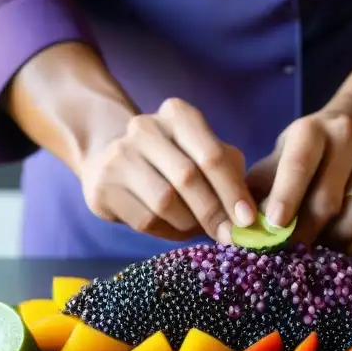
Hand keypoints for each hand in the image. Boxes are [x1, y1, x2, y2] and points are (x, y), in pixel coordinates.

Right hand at [82, 98, 256, 242]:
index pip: (212, 156)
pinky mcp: (103, 187)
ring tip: (197, 227)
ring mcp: (118, 156)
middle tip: (229, 236)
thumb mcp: (205, 154)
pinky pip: (145, 220)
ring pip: (165, 202)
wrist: (112, 159)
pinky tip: (172, 227)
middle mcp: (144, 128)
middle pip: (188, 178)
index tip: (248, 219)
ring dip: (189, 223)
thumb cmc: (175, 161)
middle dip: (213, 212)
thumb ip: (229, 176)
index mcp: (178, 114)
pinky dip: (166, 231)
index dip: (232, 191)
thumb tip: (249, 218)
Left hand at [246, 96, 351, 253]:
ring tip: (317, 246)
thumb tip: (242, 226)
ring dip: (333, 242)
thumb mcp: (283, 153)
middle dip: (305, 232)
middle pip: (328, 200)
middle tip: (288, 252)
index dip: (286, 196)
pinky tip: (339, 244)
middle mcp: (349, 141)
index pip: (300, 164)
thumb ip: (263, 186)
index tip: (275, 224)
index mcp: (312, 131)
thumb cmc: (311, 148)